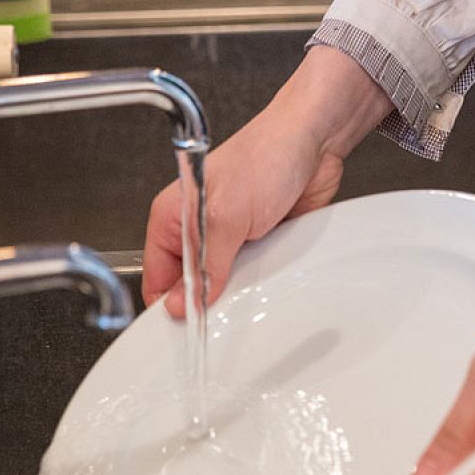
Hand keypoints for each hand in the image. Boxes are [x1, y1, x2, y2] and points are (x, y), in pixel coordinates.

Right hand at [142, 46, 391, 317]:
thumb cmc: (266, 156)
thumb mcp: (227, 215)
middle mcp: (198, 230)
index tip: (190, 332)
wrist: (316, 142)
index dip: (171, 307)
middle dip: (208, 303)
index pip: (158, 279)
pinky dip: (264, 282)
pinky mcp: (260, 244)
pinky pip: (256, 277)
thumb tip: (183, 304)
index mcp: (173, 218)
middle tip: (226, 315)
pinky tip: (272, 281)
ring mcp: (230, 239)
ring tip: (253, 290)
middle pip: (192, 288)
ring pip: (226, 286)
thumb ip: (206, 265)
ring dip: (241, 292)